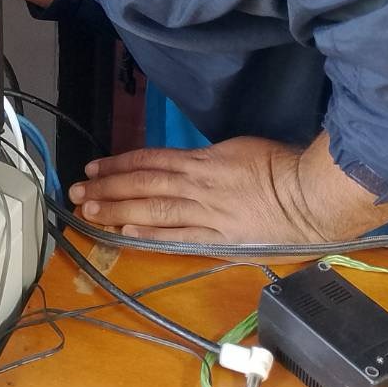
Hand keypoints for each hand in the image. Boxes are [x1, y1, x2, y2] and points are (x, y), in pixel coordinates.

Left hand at [67, 135, 387, 244]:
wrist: (310, 195)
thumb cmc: (280, 167)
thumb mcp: (238, 149)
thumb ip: (208, 159)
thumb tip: (186, 164)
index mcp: (203, 160)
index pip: (151, 159)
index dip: (120, 163)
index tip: (95, 167)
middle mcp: (198, 184)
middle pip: (144, 183)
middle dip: (108, 188)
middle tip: (77, 192)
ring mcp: (207, 212)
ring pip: (154, 209)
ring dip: (119, 210)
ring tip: (90, 211)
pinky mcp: (219, 237)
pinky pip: (178, 236)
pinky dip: (151, 234)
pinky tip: (126, 234)